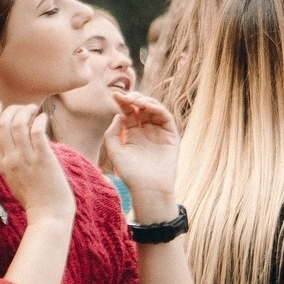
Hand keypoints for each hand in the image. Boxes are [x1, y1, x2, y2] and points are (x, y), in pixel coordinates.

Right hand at [0, 102, 74, 224]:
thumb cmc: (36, 199)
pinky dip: (39, 120)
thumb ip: (12, 163)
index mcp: (2, 164)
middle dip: (11, 109)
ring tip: (35, 109)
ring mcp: (27, 159)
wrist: (49, 215)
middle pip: (3, 125)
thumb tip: (17, 144)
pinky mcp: (43, 159)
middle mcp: (11, 160)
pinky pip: (37, 131)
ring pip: (18, 124)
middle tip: (23, 107)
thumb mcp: (15, 180)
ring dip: (26, 111)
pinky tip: (44, 118)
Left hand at [105, 89, 180, 206]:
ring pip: (154, 109)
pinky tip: (147, 107)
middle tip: (127, 97)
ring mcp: (159, 132)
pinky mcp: (171, 135)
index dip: (122, 102)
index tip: (115, 95)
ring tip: (136, 101)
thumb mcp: (115, 152)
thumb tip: (118, 115)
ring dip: (146, 101)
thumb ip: (112, 133)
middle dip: (134, 99)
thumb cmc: (131, 174)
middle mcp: (146, 131)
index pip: (128, 112)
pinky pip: (166, 117)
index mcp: (132, 133)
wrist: (149, 189)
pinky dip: (158, 108)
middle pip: (141, 108)